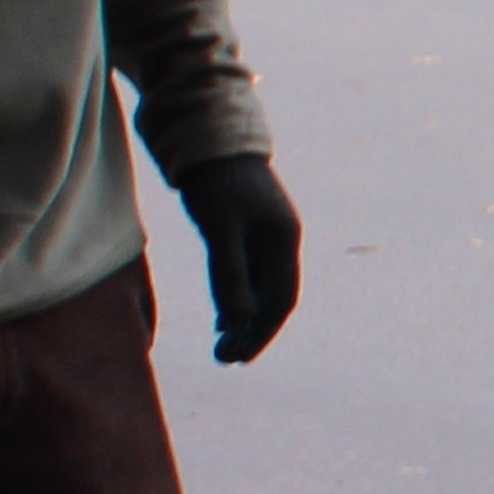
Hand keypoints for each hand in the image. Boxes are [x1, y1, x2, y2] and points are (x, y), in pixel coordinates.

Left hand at [179, 154, 301, 364]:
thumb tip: (236, 324)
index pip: (281, 300)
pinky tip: (221, 314)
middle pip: (273, 298)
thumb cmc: (215, 180)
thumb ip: (230, 277)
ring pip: (259, 287)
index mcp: (284, 240)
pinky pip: (247, 273)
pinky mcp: (247, 228)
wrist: (209, 134)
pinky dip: (236, 296)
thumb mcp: (220, 230)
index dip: (262, 332)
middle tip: (224, 359)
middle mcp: (281, 241)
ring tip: (221, 344)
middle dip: (252, 331)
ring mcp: (265, 234)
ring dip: (242, 317)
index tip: (238, 358)